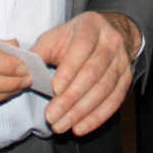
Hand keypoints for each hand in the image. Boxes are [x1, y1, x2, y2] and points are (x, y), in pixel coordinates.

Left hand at [34, 11, 137, 135]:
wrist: (108, 32)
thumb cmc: (75, 38)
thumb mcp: (56, 36)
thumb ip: (40, 51)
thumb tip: (26, 71)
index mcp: (91, 26)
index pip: (82, 47)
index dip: (69, 69)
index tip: (54, 89)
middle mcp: (110, 42)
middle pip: (93, 72)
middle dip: (71, 98)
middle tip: (52, 116)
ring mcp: (122, 61)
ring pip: (104, 89)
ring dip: (82, 111)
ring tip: (62, 124)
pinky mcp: (127, 78)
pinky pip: (115, 101)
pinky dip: (97, 117)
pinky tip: (80, 127)